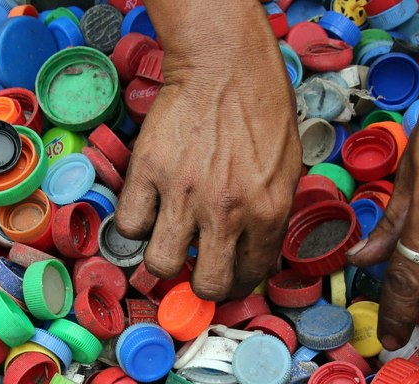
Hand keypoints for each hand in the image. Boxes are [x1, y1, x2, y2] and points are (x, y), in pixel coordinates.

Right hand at [116, 3, 301, 300]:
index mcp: (269, 211)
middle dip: (202, 281)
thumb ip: (271, 215)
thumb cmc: (261, 109)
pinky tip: (149, 209)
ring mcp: (183, 193)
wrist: (224, 64)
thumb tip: (252, 253)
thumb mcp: (288, 169)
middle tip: (198, 266)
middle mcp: (227, 210)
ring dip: (165, 257)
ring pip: (161, 264)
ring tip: (171, 238)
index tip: (228, 274)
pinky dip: (136, 223)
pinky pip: (130, 224)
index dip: (237, 280)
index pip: (250, 274)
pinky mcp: (148, 172)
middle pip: (206, 284)